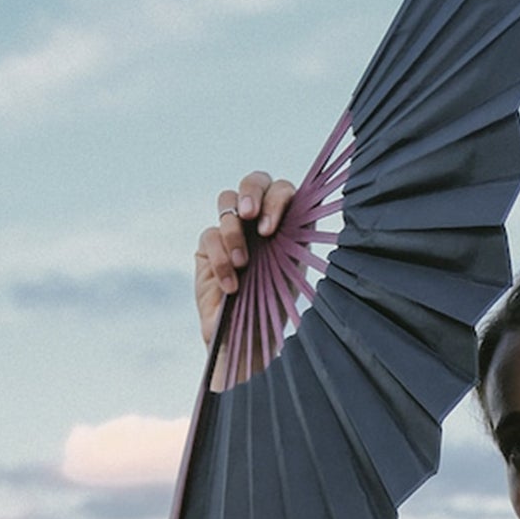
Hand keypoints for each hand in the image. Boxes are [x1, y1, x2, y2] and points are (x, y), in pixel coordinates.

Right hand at [194, 169, 296, 345]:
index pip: (283, 190)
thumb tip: (310, 207)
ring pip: (228, 202)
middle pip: (254, 181)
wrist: (247, 337)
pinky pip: (210, 235)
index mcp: (285, 223)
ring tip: (242, 263)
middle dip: (252, 193)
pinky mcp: (208, 246)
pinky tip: (231, 285)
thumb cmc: (275, 305)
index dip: (276, 198)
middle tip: (251, 217)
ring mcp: (232, 229)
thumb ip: (299, 237)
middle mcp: (259, 221)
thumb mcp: (293, 270)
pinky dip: (220, 259)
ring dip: (234, 231)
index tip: (271, 226)